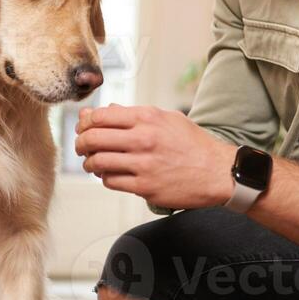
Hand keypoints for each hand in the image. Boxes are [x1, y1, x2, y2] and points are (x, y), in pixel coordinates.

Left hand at [74, 105, 236, 210]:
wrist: (217, 172)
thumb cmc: (192, 144)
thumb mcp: (167, 119)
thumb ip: (133, 114)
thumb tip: (101, 111)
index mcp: (148, 118)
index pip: (100, 116)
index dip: (85, 122)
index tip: (84, 128)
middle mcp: (144, 139)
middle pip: (93, 139)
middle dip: (81, 143)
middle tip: (81, 147)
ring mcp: (143, 165)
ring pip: (98, 162)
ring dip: (89, 163)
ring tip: (93, 163)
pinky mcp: (145, 187)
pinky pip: (111, 181)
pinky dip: (105, 178)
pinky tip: (111, 174)